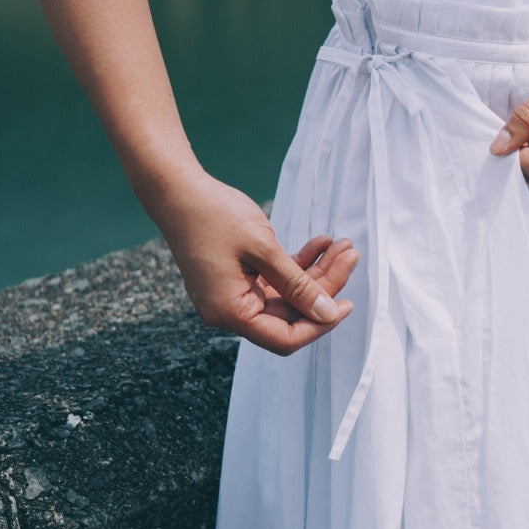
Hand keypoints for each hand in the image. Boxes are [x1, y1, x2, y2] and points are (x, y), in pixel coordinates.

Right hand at [153, 169, 357, 354]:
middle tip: (350, 256)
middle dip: (323, 287)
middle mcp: (229, 310)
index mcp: (230, 312)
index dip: (319, 324)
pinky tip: (319, 244)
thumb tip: (327, 313)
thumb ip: (297, 284)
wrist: (178, 191)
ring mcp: (232, 293)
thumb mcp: (262, 249)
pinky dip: (296, 264)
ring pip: (286, 294)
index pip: (284, 337)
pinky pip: (274, 280)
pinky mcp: (236, 277)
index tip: (348, 303)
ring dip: (314, 272)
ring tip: (341, 245)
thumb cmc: (214, 216)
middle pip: (289, 313)